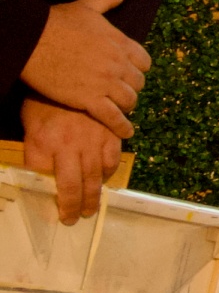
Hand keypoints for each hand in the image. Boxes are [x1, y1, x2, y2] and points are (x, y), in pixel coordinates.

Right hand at [21, 0, 148, 137]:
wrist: (33, 40)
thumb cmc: (57, 22)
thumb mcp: (87, 7)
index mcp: (121, 42)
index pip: (144, 61)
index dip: (138, 69)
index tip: (131, 73)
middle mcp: (118, 64)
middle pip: (138, 83)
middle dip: (132, 88)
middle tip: (124, 93)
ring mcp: (105, 82)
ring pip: (129, 100)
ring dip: (127, 106)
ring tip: (123, 111)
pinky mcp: (89, 100)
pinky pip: (113, 118)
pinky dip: (122, 127)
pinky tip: (126, 134)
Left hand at [22, 99, 123, 225]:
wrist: (69, 73)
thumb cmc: (44, 104)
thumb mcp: (31, 130)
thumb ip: (37, 154)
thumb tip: (44, 179)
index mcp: (48, 145)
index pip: (52, 183)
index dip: (58, 203)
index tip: (60, 217)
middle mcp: (72, 146)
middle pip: (77, 184)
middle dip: (77, 206)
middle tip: (78, 218)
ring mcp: (94, 139)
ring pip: (96, 175)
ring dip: (95, 195)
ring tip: (92, 207)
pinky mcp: (110, 132)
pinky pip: (114, 159)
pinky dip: (110, 172)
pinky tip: (105, 178)